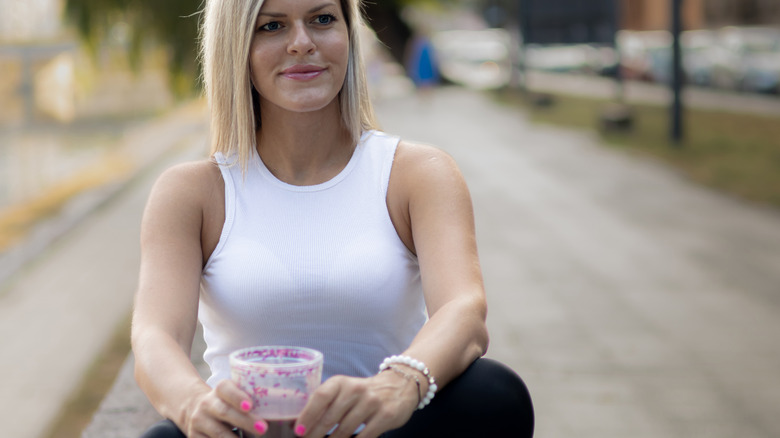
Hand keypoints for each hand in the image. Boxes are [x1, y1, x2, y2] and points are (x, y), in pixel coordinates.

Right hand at [184, 380, 267, 436]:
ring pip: (218, 432)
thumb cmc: (227, 403)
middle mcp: (207, 404)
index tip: (250, 405)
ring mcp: (198, 421)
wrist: (195, 409)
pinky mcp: (194, 437)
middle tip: (263, 429)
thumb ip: (251, 400)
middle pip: (224, 411)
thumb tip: (280, 411)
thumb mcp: (234, 396)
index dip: (237, 396)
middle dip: (245, 421)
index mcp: (220, 390)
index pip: (226, 388)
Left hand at [294, 371, 418, 437]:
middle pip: (330, 419)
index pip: (320, 397)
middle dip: (316, 436)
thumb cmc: (363, 392)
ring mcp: (372, 403)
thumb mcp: (345, 390)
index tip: (299, 431)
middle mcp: (356, 390)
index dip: (307, 415)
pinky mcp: (385, 416)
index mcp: (341, 382)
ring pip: (344, 431)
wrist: (400, 384)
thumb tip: (301, 426)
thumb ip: (327, 403)